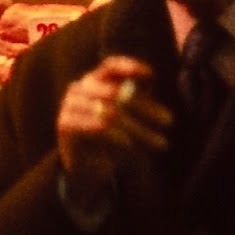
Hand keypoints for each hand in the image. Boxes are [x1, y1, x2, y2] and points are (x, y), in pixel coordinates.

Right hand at [56, 56, 171, 210]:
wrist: (86, 169)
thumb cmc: (110, 140)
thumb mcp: (128, 116)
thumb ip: (136, 99)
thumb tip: (150, 81)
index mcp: (92, 81)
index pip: (110, 66)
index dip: (130, 66)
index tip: (151, 75)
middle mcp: (78, 88)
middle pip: (115, 91)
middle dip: (145, 107)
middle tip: (169, 121)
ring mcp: (69, 105)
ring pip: (110, 112)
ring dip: (138, 128)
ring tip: (159, 142)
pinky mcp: (65, 124)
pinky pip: (98, 127)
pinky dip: (117, 136)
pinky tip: (130, 145)